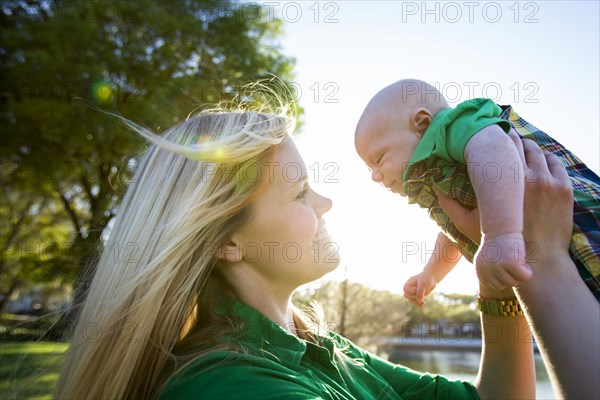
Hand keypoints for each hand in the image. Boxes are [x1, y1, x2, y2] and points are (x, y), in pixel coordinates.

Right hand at [403, 270, 437, 306]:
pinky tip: (424, 302)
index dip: (411, 291)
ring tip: (423, 299)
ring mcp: (413, 293)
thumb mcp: (423, 283)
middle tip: (421, 293)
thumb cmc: (426, 279)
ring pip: (410, 300)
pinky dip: (419, 304)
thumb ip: (420, 291)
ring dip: (416, 301)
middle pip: (406, 295)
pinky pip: (415, 303)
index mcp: (409, 283)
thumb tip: (418, 301)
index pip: (405, 289)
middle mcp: (409, 288)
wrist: (432, 279)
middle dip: (414, 296)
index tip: (417, 288)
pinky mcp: (417, 297)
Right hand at [434, 131, 572, 262]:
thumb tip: (434, 189)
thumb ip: (450, 206)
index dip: (499, 137)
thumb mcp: (469, 225)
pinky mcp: (564, 189)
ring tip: (524, 150)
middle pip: (523, 144)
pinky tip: (541, 163)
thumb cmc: (500, 243)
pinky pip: (556, 164)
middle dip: (515, 139)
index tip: (494, 135)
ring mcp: (549, 183)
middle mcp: (528, 178)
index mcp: (504, 183)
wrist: (539, 259)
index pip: (504, 145)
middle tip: (508, 138)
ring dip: (532, 148)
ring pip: (541, 152)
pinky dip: (548, 160)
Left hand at [475, 232, 531, 289]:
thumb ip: (490, 273)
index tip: (501, 263)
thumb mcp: (489, 258)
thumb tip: (499, 287)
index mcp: (479, 269)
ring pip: (513, 283)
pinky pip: (524, 277)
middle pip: (502, 286)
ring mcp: (497, 266)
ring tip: (514, 258)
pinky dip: (527, 271)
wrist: (502, 227)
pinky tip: (523, 260)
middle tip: (509, 261)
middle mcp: (486, 269)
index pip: (492, 285)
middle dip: (508, 275)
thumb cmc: (498, 243)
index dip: (500, 276)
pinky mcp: (510, 262)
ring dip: (517, 273)